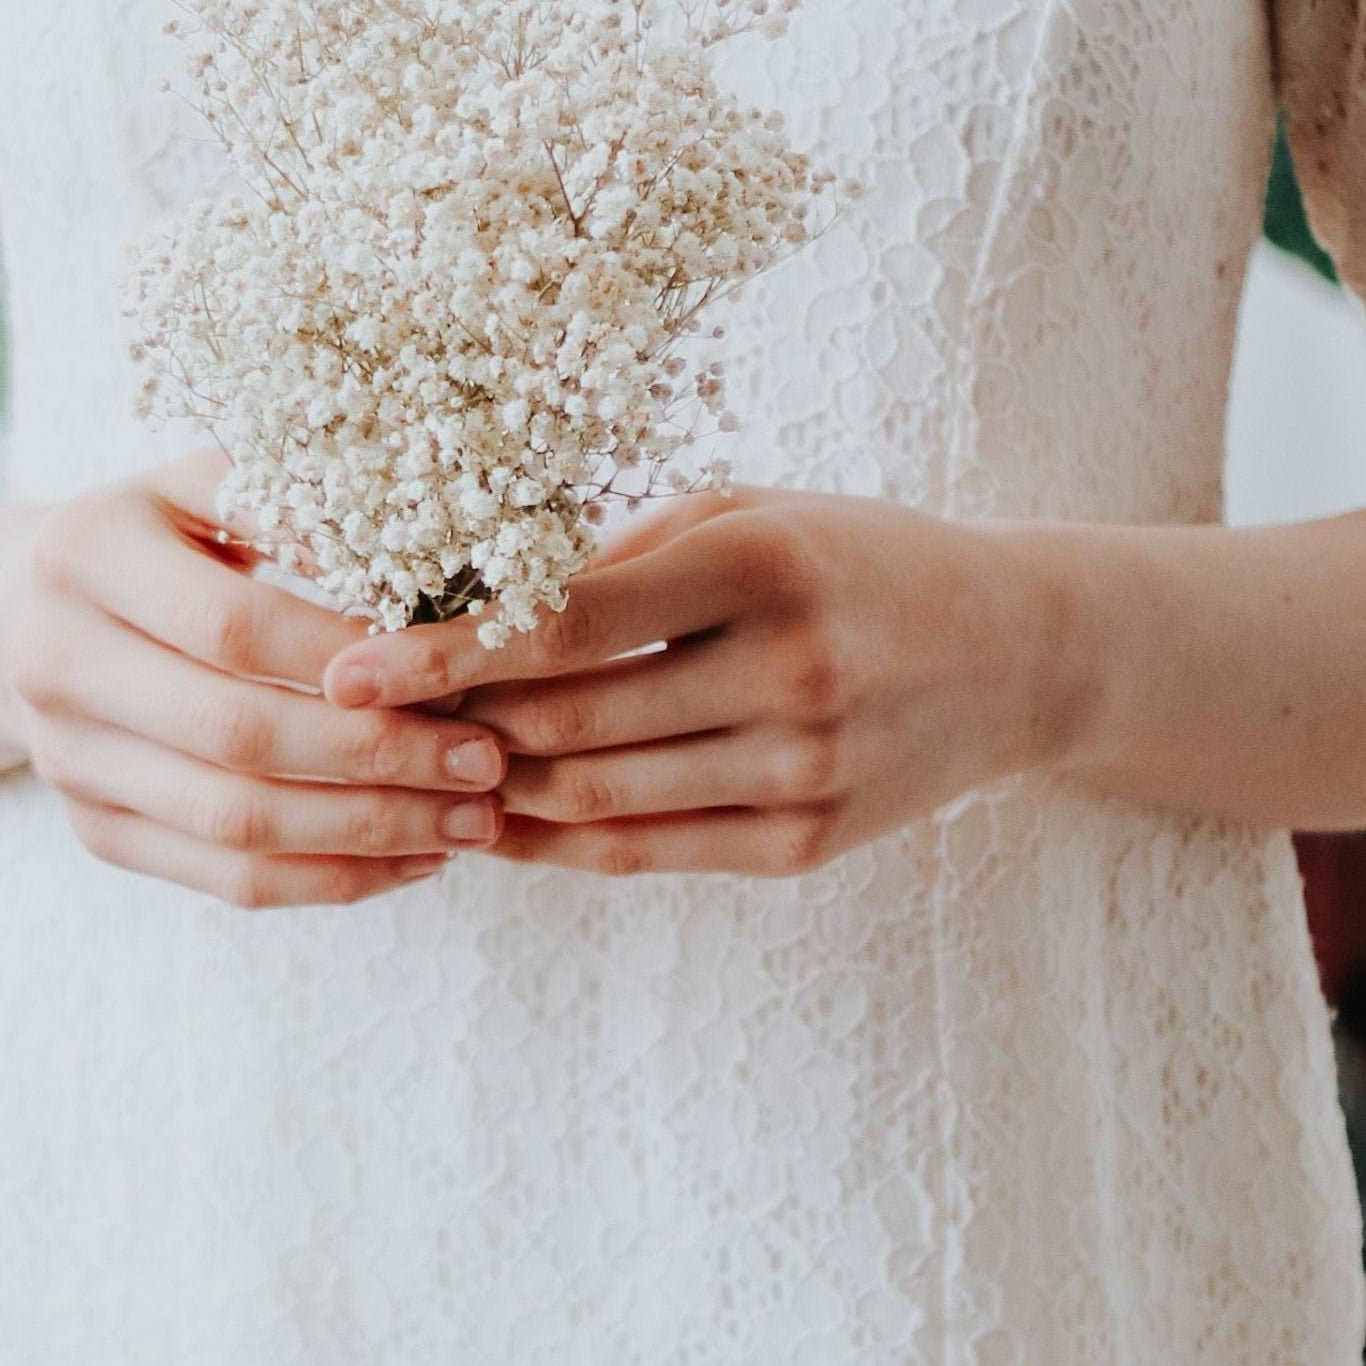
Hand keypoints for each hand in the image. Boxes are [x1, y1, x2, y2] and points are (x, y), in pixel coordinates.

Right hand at [0, 450, 510, 907]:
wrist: (18, 613)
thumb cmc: (154, 536)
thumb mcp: (203, 486)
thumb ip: (293, 502)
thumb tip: (423, 551)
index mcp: (86, 555)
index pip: (235, 625)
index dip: (350, 655)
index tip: (457, 668)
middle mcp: (56, 663)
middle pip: (236, 734)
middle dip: (378, 756)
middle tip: (485, 762)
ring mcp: (67, 759)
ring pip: (234, 823)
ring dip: (369, 831)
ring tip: (471, 822)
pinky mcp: (94, 829)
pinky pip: (223, 879)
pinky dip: (328, 880)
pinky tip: (412, 858)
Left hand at [316, 488, 1084, 877]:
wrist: (1015, 654)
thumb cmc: (848, 559)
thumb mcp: (746, 514)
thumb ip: (616, 558)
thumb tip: (453, 599)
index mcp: (762, 565)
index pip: (570, 620)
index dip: (446, 651)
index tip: (350, 665)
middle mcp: (789, 671)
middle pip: (566, 721)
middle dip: (444, 726)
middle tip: (353, 725)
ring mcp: (803, 770)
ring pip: (593, 798)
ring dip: (484, 791)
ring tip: (404, 771)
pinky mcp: (808, 845)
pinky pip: (645, 851)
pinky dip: (551, 841)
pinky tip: (488, 821)